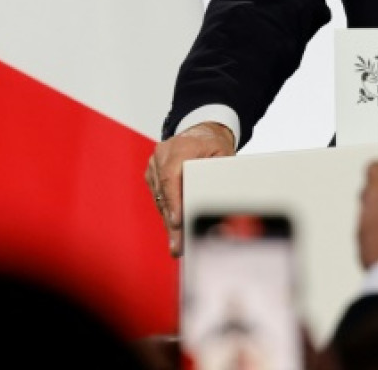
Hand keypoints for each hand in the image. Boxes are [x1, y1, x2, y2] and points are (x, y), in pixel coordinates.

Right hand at [143, 121, 234, 256]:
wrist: (202, 132)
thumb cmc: (213, 143)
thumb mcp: (224, 154)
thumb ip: (220, 174)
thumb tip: (220, 199)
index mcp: (179, 148)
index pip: (171, 177)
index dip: (173, 202)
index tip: (176, 222)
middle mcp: (162, 155)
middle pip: (164, 193)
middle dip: (172, 221)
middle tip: (178, 245)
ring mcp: (155, 164)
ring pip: (160, 198)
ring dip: (169, 221)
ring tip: (177, 244)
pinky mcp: (153, 174)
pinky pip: (159, 197)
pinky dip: (167, 212)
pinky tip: (174, 230)